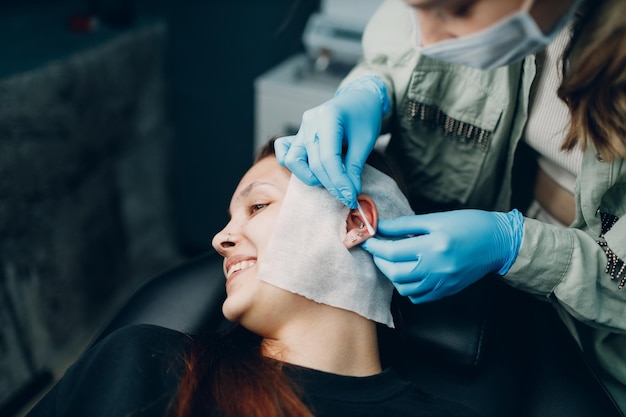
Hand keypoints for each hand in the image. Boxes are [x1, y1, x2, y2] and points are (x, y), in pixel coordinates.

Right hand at [274, 75, 389, 207]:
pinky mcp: (298, 135)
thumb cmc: (364, 115)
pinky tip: (313, 171)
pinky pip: (285, 152)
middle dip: (331, 184)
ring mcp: (301, 128)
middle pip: (314, 163)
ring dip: (310, 176)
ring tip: (331, 180)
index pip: (329, 158)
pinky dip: (296, 165)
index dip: (340, 181)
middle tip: (348, 195)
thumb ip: (355, 166)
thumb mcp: (366, 140)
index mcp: (328, 116)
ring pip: (293, 160)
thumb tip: (350, 192)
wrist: (359, 99)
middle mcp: (310, 122)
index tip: (351, 197)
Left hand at [361, 209, 523, 302]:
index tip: (367, 239)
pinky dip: (408, 287)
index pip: (392, 252)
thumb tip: (380, 226)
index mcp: (433, 246)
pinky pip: (418, 297)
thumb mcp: (436, 219)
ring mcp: (442, 283)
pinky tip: (409, 273)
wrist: (498, 242)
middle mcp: (436, 268)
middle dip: (380, 261)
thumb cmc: (468, 225)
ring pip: (404, 288)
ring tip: (392, 261)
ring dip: (392, 275)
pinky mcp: (446, 291)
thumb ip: (405, 224)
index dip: (375, 246)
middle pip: (395, 272)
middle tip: (378, 249)